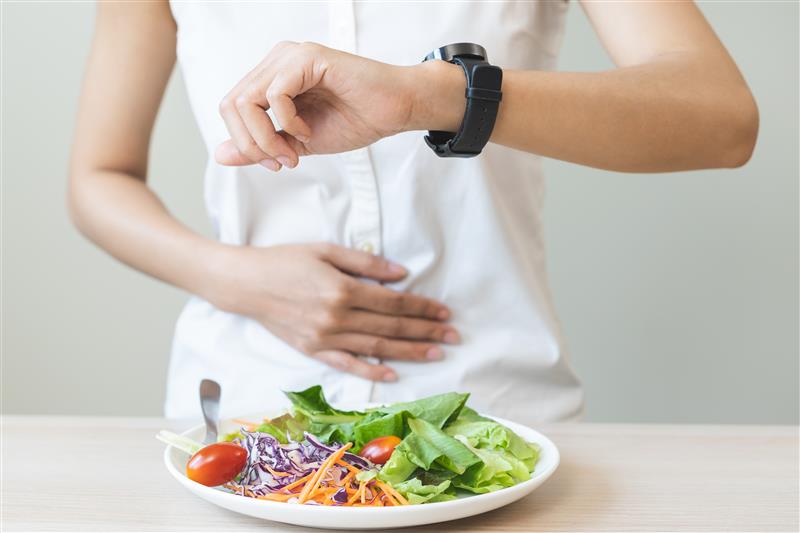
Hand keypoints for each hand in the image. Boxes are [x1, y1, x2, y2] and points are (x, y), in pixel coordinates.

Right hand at [209, 243, 459, 380]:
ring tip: (435, 354)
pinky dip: (371, 371)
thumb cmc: (285, 261)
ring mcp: (324, 338)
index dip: (422, 308)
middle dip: (425, 332)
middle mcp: (336, 318)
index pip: (394, 303)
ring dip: (409, 352)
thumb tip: (401, 274)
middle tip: (453, 337)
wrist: (245, 283)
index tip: (444, 312)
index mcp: (342, 290)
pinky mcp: (312, 351)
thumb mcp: (326, 250)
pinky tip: (393, 375)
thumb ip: (365, 263)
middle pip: (391, 328)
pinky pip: (347, 365)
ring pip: (376, 349)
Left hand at [215, 41, 415, 170]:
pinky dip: (287, 121)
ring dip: (266, 136)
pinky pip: (276, 94)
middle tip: (282, 161)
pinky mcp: (307, 58)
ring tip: (295, 150)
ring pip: (246, 99)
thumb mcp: (297, 143)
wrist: (394, 110)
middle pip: (230, 104)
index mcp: (270, 78)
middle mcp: (276, 62)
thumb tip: (220, 156)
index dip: (245, 143)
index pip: (230, 108)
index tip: (277, 164)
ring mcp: (290, 56)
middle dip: (252, 143)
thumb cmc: (355, 119)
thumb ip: (259, 147)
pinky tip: (308, 131)